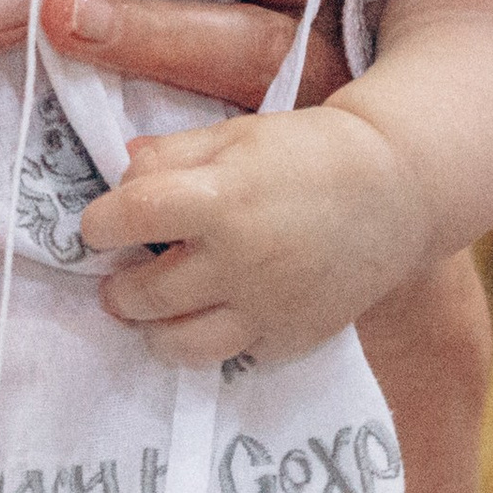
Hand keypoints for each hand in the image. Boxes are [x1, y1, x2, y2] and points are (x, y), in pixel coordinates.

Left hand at [83, 102, 425, 366]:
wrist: (395, 190)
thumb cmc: (308, 153)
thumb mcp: (237, 134)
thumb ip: (172, 155)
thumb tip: (120, 175)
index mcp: (219, 198)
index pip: (129, 217)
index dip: (98, 224)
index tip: (97, 227)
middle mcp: (238, 261)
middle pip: (144, 293)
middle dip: (118, 288)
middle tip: (119, 277)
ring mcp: (266, 307)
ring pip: (179, 345)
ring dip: (152, 331)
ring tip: (150, 314)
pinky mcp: (293, 337)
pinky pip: (232, 357)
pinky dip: (212, 341)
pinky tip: (212, 317)